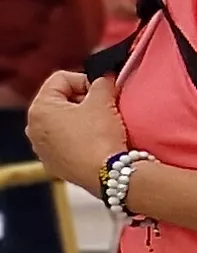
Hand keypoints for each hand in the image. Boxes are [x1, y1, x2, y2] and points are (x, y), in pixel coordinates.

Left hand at [26, 70, 123, 193]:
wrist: (108, 175)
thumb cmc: (100, 137)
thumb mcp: (103, 101)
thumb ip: (102, 82)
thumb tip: (105, 77)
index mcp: (39, 108)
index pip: (61, 79)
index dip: (86, 80)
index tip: (104, 90)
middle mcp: (33, 128)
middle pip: (60, 101)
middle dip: (83, 100)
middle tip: (105, 107)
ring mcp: (41, 148)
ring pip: (62, 123)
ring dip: (81, 119)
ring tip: (101, 126)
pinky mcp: (53, 164)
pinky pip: (65, 142)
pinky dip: (78, 138)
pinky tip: (95, 143)